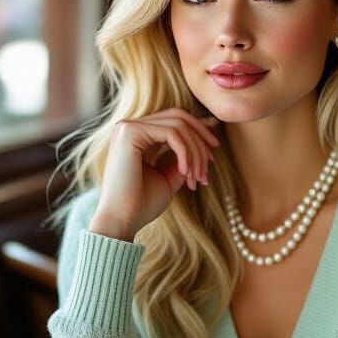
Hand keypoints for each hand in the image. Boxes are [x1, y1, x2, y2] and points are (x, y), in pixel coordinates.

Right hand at [89, 109, 220, 240]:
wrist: (122, 220)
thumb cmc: (143, 204)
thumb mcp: (169, 177)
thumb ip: (183, 158)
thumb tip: (205, 140)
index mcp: (137, 136)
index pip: (173, 120)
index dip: (198, 128)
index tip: (215, 148)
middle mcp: (130, 127)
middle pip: (178, 117)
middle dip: (201, 137)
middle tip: (212, 162)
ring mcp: (128, 127)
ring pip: (178, 125)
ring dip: (195, 151)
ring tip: (197, 177)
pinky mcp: (129, 132)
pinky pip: (172, 133)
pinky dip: (185, 152)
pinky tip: (185, 172)